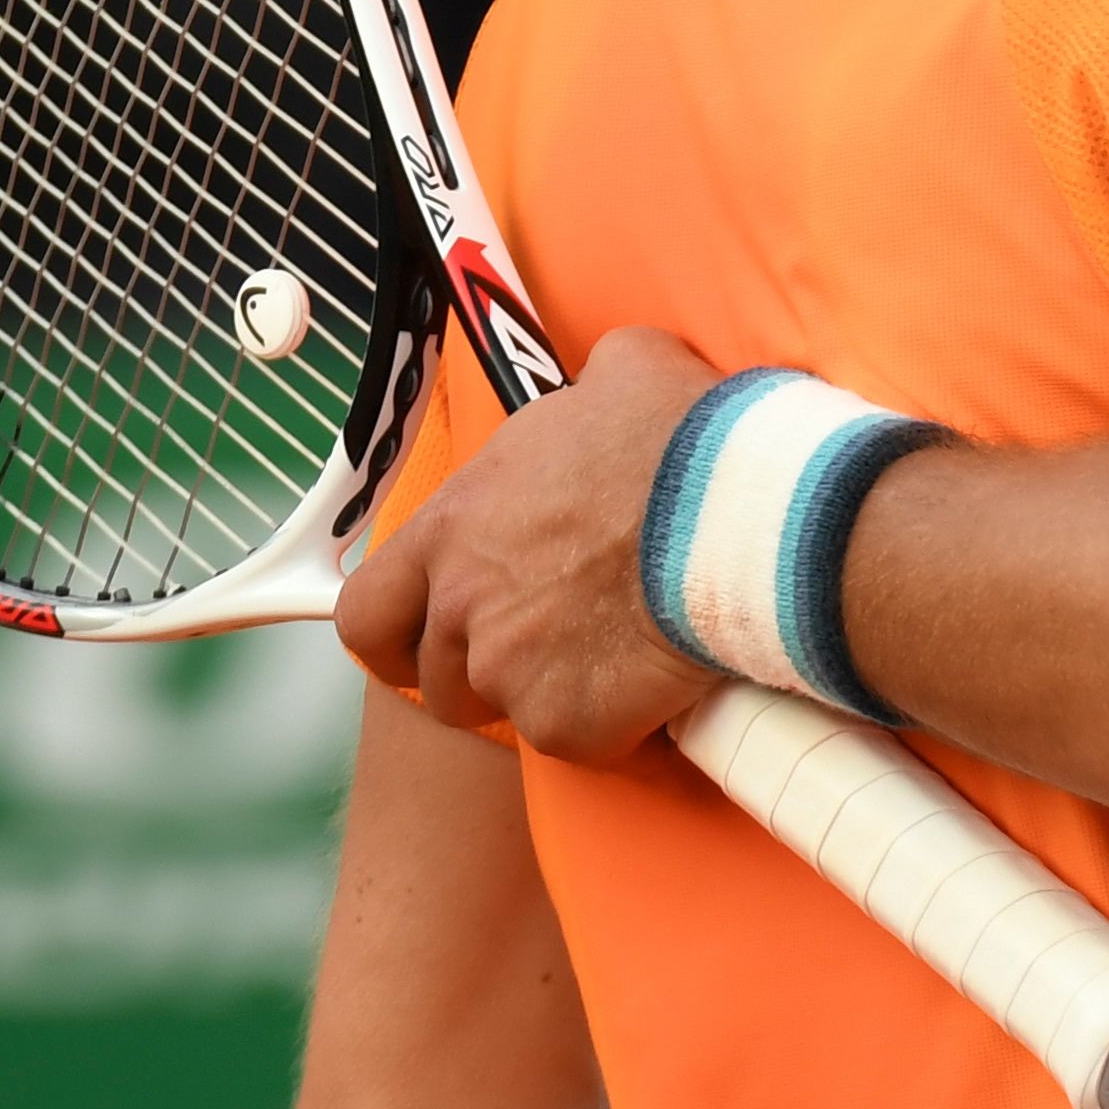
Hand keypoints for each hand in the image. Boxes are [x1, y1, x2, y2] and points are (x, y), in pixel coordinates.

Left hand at [335, 324, 725, 761]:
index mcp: (455, 525)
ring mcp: (509, 671)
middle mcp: (463, 605)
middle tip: (540, 657)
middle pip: (434, 677)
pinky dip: (613, 724)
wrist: (741, 514)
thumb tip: (604, 387)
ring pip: (505, 712)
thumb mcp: (621, 369)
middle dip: (478, 676)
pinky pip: (578, 740)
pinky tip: (657, 685)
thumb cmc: (681, 435)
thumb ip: (583, 392)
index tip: (420, 641)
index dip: (392, 634)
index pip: (367, 607)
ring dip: (546, 697)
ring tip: (610, 663)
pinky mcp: (566, 724)